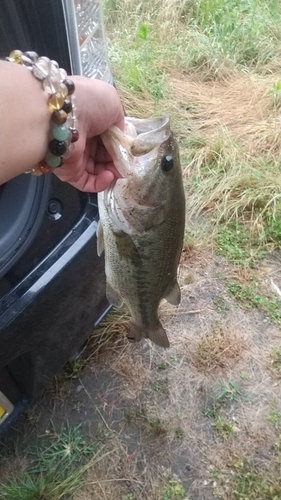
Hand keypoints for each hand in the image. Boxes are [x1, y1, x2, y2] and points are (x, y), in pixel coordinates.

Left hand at [54, 76, 123, 191]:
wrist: (65, 114)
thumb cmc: (90, 102)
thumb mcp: (113, 103)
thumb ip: (119, 122)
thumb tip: (120, 137)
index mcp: (90, 122)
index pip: (107, 138)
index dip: (119, 145)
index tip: (128, 151)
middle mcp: (82, 139)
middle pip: (103, 156)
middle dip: (117, 161)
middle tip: (126, 163)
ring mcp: (75, 157)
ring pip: (97, 171)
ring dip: (112, 173)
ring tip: (119, 171)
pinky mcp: (69, 172)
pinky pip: (87, 183)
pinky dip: (101, 183)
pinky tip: (109, 176)